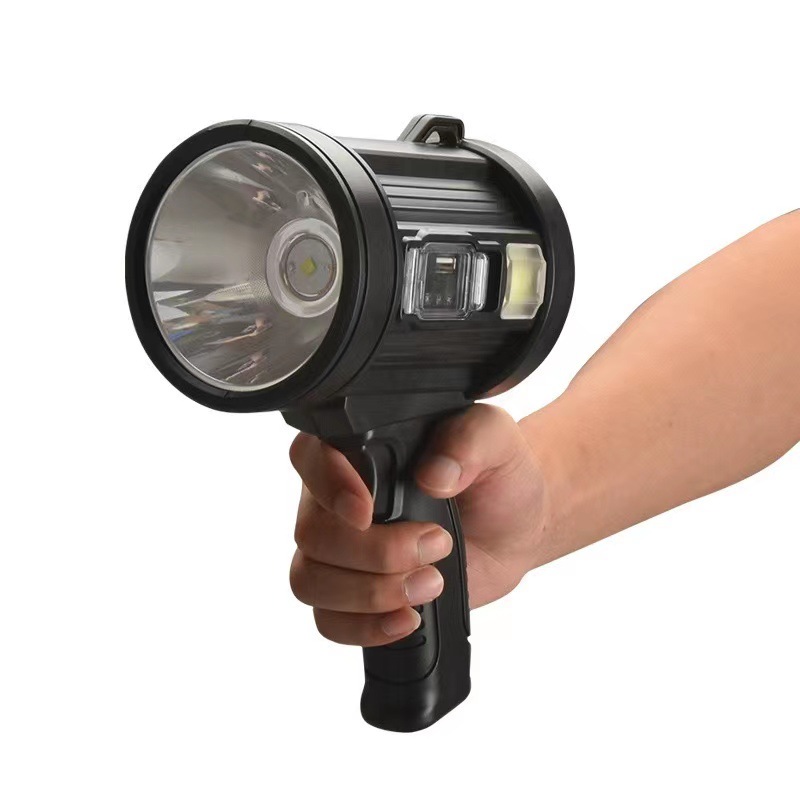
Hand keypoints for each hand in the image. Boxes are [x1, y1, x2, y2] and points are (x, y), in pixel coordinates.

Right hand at [288, 404, 548, 645]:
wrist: (514, 530)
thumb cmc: (498, 477)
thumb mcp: (498, 441)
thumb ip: (469, 441)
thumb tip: (434, 474)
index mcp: (360, 450)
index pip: (310, 457)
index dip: (328, 486)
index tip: (367, 512)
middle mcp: (337, 498)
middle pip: (312, 532)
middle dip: (376, 552)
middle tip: (437, 544)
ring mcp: (341, 550)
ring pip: (310, 579)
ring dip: (371, 593)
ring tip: (431, 583)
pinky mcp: (353, 594)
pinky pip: (328, 621)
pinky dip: (365, 627)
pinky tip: (407, 618)